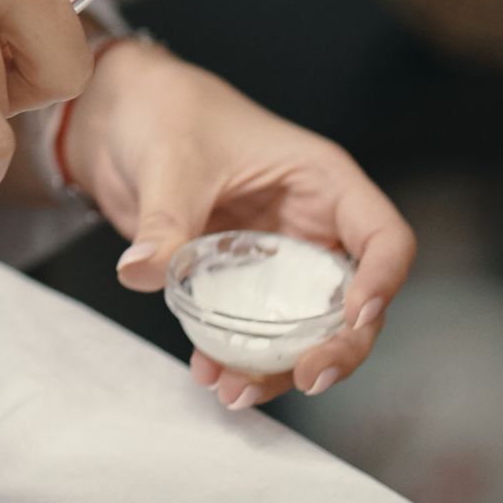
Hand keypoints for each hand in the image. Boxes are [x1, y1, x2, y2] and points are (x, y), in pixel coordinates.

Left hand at [61, 42, 415, 405]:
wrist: (120, 118)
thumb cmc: (166, 111)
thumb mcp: (170, 160)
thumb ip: (164, 220)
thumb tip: (144, 271)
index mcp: (321, 182)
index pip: (383, 236)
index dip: (382, 280)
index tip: (353, 317)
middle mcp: (312, 225)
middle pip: (355, 299)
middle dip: (339, 346)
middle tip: (304, 378)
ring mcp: (279, 259)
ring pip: (308, 328)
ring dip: (280, 366)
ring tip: (235, 390)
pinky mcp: (241, 283)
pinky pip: (256, 331)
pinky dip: (240, 358)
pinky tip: (209, 373)